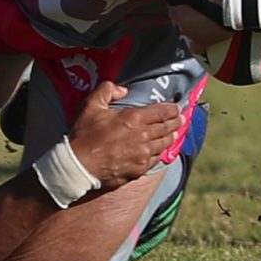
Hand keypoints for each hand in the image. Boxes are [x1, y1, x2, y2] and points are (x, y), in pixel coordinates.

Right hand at [62, 81, 180, 188]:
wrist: (79, 166)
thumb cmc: (84, 135)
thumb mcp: (91, 105)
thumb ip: (107, 90)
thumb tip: (123, 90)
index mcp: (134, 119)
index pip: (161, 112)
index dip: (172, 109)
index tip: (177, 108)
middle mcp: (143, 137)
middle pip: (166, 128)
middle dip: (175, 122)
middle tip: (181, 119)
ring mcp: (142, 155)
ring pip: (163, 145)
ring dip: (170, 137)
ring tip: (174, 134)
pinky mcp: (139, 170)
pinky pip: (155, 159)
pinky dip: (160, 153)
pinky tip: (160, 151)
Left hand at [162, 0, 233, 47]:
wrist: (240, 3)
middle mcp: (177, 14)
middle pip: (176, 2)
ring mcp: (189, 29)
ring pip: (185, 20)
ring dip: (190, 13)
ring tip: (203, 4)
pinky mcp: (202, 41)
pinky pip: (196, 43)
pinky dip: (198, 39)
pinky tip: (202, 34)